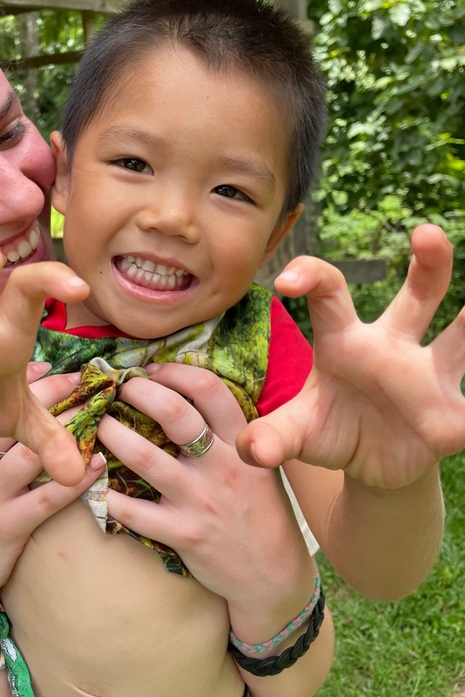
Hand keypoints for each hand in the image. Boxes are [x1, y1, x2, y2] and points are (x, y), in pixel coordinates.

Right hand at [0, 371, 104, 609]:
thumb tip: (35, 381)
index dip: (37, 384)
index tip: (72, 371)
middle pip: (17, 422)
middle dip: (59, 398)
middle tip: (95, 385)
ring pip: (34, 454)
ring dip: (71, 432)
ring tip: (101, 415)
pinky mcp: (5, 527)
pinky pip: (48, 497)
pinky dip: (77, 478)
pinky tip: (98, 463)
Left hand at [98, 364, 312, 619]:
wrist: (272, 574)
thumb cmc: (258, 510)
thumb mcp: (256, 462)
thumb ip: (227, 431)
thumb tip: (183, 392)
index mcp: (242, 441)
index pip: (209, 389)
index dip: (174, 372)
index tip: (150, 369)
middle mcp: (222, 465)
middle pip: (173, 413)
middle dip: (137, 392)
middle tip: (116, 389)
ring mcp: (201, 500)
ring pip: (145, 457)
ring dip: (113, 436)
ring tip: (96, 426)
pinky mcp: (184, 534)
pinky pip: (136, 512)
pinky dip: (110, 497)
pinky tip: (96, 486)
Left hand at [238, 224, 464, 487]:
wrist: (370, 464)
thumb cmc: (329, 430)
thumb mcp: (296, 433)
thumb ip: (270, 437)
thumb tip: (252, 450)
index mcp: (345, 340)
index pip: (329, 293)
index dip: (310, 277)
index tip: (284, 281)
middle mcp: (392, 346)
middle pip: (417, 295)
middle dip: (428, 263)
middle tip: (428, 232)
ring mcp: (429, 376)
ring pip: (461, 339)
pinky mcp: (453, 415)